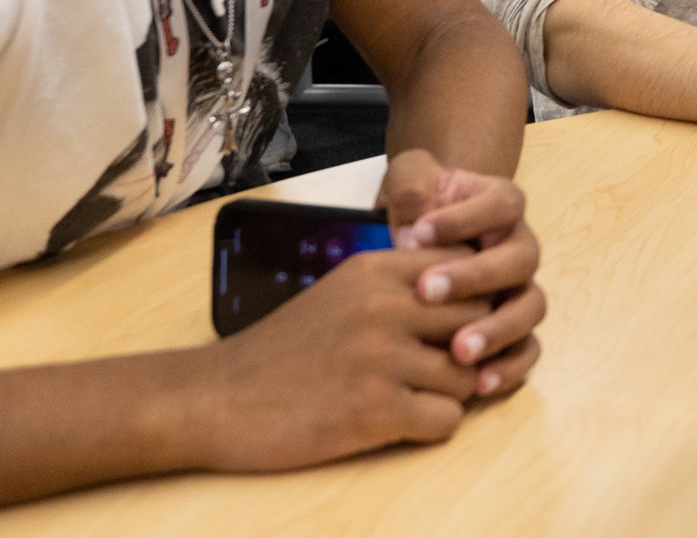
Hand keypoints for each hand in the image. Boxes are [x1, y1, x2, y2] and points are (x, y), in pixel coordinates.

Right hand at [189, 244, 500, 471]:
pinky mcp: (375, 410)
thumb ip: (400, 282)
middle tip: (438, 368)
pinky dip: (431, 427)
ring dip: (448, 393)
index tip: (455, 323)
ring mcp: (382, 358)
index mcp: (377, 269)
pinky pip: (448, 419)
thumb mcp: (342, 291)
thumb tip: (470, 286)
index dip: (474, 300)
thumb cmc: (284, 348)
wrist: (216, 399)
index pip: (470, 270)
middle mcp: (386, 306)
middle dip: (470, 349)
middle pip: (480, 321)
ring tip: (409, 397)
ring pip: (468, 376)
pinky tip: (397, 423)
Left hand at [378, 150, 546, 393]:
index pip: (501, 206)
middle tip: (428, 292)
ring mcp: (520, 289)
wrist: (421, 237)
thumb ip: (413, 185)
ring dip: (498, 330)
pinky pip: (528, 349)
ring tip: (459, 351)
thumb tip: (414, 226)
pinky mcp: (515, 329)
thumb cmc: (420, 205)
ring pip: (530, 308)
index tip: (417, 232)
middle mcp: (520, 247)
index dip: (464, 219)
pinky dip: (510, 366)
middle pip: (520, 260)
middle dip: (476, 278)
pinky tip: (478, 382)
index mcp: (503, 205)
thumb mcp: (412, 179)